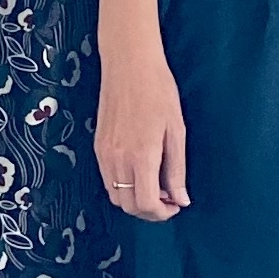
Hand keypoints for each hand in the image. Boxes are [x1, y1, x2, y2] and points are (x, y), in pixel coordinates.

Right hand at [94, 46, 188, 221]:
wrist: (129, 64)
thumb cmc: (158, 91)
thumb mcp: (176, 131)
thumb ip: (177, 169)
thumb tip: (180, 199)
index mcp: (141, 155)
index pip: (146, 203)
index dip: (162, 213)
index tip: (175, 204)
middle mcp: (117, 159)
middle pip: (128, 206)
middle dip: (149, 211)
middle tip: (168, 198)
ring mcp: (104, 153)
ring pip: (115, 196)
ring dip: (135, 200)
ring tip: (155, 185)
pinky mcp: (98, 146)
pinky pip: (107, 179)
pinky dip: (123, 186)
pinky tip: (140, 172)